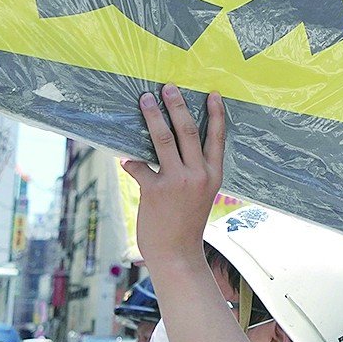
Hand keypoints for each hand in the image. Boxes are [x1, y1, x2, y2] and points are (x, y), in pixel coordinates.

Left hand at [121, 86, 225, 267]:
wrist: (177, 254)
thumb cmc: (186, 222)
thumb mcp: (201, 193)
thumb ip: (193, 170)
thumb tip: (170, 145)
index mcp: (213, 174)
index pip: (217, 137)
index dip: (215, 114)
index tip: (211, 93)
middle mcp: (198, 175)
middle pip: (188, 130)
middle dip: (177, 105)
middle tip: (168, 87)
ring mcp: (177, 182)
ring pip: (164, 139)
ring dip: (153, 116)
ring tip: (145, 99)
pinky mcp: (156, 190)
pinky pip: (140, 166)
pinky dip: (131, 161)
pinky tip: (125, 159)